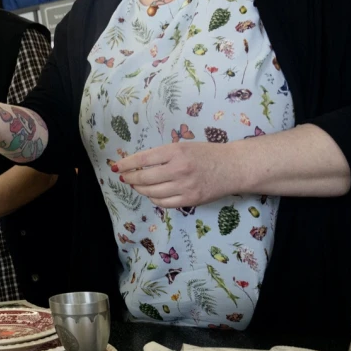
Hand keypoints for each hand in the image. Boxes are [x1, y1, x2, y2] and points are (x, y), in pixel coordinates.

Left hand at [115, 142, 242, 207]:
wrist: (233, 167)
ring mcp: (185, 187)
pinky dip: (154, 199)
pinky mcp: (191, 200)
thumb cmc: (207, 154)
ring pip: (152, 192)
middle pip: (144, 178)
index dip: (127, 164)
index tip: (117, 167)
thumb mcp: (183, 147)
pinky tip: (153, 194)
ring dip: (140, 190)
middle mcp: (179, 169)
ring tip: (137, 186)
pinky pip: (164, 203)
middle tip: (126, 177)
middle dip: (131, 179)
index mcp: (175, 152)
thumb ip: (162, 155)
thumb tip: (137, 165)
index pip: (143, 159)